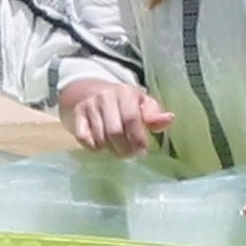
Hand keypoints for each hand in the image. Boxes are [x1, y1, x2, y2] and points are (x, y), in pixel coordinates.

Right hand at [57, 80, 174, 156]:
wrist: (91, 91)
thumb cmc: (123, 102)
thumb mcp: (142, 103)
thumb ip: (154, 114)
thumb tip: (169, 119)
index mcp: (125, 92)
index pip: (131, 119)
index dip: (138, 139)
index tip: (142, 152)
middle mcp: (105, 97)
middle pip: (115, 131)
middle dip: (124, 148)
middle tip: (130, 154)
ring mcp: (89, 106)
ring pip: (100, 137)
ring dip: (111, 150)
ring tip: (118, 149)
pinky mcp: (76, 116)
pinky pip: (84, 139)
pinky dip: (94, 147)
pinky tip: (102, 146)